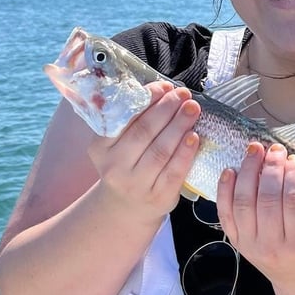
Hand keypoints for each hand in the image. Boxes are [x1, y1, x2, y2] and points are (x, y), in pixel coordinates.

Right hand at [87, 81, 200, 220]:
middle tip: (184, 94)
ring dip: (179, 126)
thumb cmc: (126, 165)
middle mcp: (115, 167)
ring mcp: (136, 184)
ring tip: (192, 109)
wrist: (127, 208)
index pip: (125, 118)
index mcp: (100, 148)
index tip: (165, 86)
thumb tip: (163, 89)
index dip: (147, 100)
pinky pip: (174, 171)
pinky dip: (185, 152)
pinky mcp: (158, 197)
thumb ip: (131, 120)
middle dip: (167, 109)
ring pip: (161, 150)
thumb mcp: (116, 144)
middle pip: (144, 132)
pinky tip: (194, 137)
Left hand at [216, 142, 294, 293]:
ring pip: (243, 203)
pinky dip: (225, 189)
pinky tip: (230, 170)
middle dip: (270, 168)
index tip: (294, 159)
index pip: (294, 202)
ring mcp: (250, 246)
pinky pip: (225, 213)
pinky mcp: (236, 242)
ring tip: (254, 151)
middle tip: (275, 149)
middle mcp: (272, 248)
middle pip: (267, 199)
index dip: (293, 175)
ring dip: (247, 172)